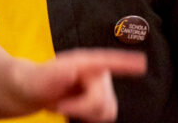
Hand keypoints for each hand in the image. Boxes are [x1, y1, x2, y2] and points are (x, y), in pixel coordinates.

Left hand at [14, 48, 146, 121]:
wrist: (35, 91)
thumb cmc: (38, 81)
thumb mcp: (43, 78)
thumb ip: (56, 75)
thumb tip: (72, 70)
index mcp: (84, 61)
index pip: (107, 60)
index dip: (125, 62)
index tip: (142, 62)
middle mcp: (97, 71)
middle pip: (102, 100)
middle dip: (80, 108)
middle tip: (59, 105)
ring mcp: (101, 85)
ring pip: (107, 110)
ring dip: (85, 113)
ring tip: (67, 105)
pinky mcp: (102, 98)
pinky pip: (106, 115)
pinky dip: (90, 117)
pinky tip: (76, 110)